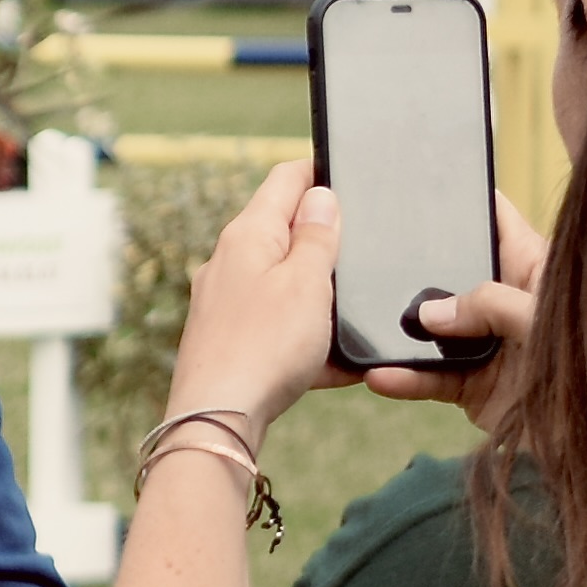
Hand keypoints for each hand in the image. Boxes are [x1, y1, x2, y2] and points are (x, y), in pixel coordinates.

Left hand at [161, 161, 343, 444]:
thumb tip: (319, 195)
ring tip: (357, 308)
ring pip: (287, 283)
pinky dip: (310, 338)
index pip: (285, 181)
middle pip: (285, 231)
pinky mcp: (230, 337)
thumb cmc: (264, 345)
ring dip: (322, 294)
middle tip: (368, 245)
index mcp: (248, 235)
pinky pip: (282, 327)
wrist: (218, 415)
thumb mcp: (307, 284)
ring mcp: (226, 299)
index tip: (349, 171)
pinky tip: (338, 362)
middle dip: (326, 237)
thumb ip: (317, 238)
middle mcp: (229, 260)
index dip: (319, 171)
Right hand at [363, 191, 544, 423]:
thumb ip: (487, 303)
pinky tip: (379, 374)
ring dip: (395, 330)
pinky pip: (426, 377)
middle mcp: (501, 301)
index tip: (419, 183)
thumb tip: (427, 315)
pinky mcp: (470, 384)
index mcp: (530, 269)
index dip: (462, 198)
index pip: (494, 219)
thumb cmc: (584, 360)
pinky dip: (402, 378)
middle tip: (362, 252)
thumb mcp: (541, 315)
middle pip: (446, 272)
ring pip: (427, 329)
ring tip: (357, 322)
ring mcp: (483, 343)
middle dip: (407, 267)